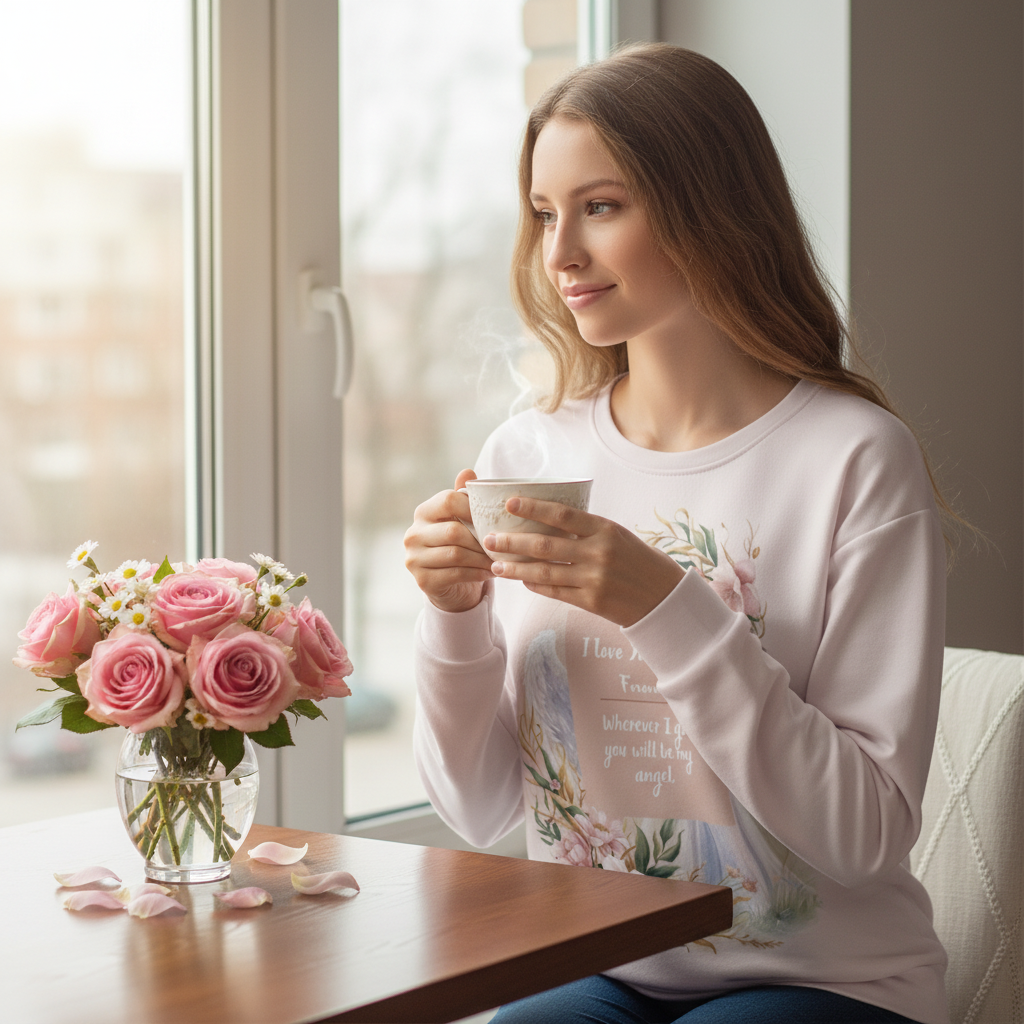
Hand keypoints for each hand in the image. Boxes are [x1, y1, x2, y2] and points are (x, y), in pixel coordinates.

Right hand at [404, 469, 493, 612]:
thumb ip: (464, 497)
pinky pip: (456, 574)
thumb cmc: (459, 545)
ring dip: (482, 558)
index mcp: (423, 512)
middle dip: (481, 539)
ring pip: (456, 554)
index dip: (472, 508)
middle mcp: (413, 534)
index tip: (493, 518)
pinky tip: (491, 572)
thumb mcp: (462, 520)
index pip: (448, 500)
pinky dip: (477, 573)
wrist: (449, 584)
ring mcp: (414, 558)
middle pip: (454, 531)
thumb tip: (468, 471)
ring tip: (500, 559)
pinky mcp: (423, 580)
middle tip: (501, 544)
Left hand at [482, 497, 684, 626]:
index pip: (562, 514)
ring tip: (495, 565)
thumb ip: (587, 530)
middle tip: (489, 539)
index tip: (509, 503)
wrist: (665, 598)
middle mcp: (598, 552)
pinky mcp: (591, 601)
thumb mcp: (618, 536)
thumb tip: (548, 520)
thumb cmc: (640, 562)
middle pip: (545, 544)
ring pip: (544, 571)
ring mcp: (594, 578)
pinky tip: (521, 581)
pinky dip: (535, 585)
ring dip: (516, 568)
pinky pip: (555, 591)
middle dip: (512, 542)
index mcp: (605, 529)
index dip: (533, 507)